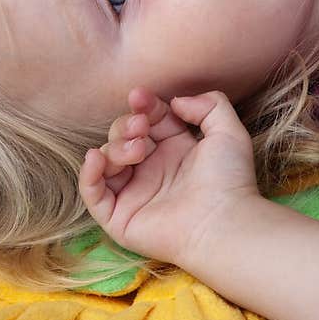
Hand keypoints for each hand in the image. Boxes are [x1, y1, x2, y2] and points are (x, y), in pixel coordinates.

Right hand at [78, 85, 259, 268]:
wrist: (223, 222)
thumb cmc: (230, 182)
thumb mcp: (229, 132)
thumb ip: (210, 105)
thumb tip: (176, 101)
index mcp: (174, 150)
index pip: (148, 120)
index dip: (144, 106)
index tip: (140, 97)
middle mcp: (151, 170)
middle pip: (123, 136)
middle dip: (126, 124)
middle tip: (141, 126)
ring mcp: (134, 194)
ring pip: (106, 160)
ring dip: (115, 146)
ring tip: (137, 149)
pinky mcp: (119, 218)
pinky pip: (92, 193)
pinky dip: (88, 173)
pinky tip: (97, 158)